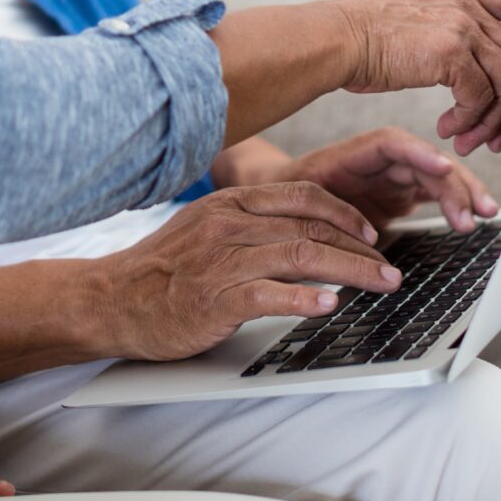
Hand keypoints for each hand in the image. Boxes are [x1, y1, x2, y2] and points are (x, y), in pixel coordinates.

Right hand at [96, 182, 398, 361]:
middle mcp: (228, 225)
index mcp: (230, 203)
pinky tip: (329, 305)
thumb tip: (302, 235)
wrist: (109, 299)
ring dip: (350, 271)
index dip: (344, 212)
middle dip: (360, 248)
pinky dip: (304, 298)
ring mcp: (221, 260)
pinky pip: (269, 294)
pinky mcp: (214, 298)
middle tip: (390, 268)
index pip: (302, 196)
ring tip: (380, 285)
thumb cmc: (159, 271)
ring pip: (300, 256)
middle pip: (310, 227)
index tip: (371, 232)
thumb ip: (248, 225)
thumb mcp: (204, 228)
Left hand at [277, 127, 496, 231]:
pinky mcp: (401, 195)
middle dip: (454, 182)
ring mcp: (393, 177)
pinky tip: (474, 216)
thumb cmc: (288, 199)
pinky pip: (436, 193)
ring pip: (437, 177)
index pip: (393, 145)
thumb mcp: (300, 202)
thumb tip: (358, 239)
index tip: (443, 167)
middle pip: (425, 162)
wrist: (279, 207)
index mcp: (354, 154)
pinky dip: (456, 203)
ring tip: (485, 214)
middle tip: (474, 211)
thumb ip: (328, 215)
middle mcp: (380, 162)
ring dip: (464, 193)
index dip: (420, 153)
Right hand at [330, 0, 500, 155]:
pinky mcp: (451, 50)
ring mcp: (461, 24)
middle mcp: (465, 5)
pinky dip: (472, 121)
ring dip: (492, 122)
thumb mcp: (408, 28)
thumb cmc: (356, 44)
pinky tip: (449, 131)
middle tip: (491, 140)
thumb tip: (466, 79)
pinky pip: (482, 96)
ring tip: (465, 143)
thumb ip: (444, 40)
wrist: (331, 40)